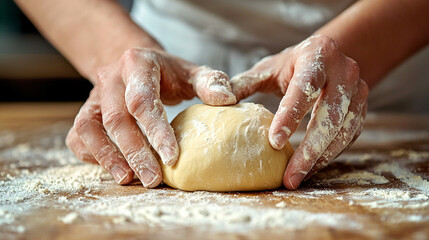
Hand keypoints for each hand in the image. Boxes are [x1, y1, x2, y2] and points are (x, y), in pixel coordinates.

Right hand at [66, 48, 236, 186]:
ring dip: (109, 157)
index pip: (142, 100)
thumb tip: (228, 99)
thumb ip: (210, 82)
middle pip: (116, 118)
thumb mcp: (191, 71)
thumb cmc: (168, 74)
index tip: (172, 157)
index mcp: (136, 62)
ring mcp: (93, 96)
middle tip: (153, 179)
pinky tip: (114, 169)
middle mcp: (110, 78)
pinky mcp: (85, 111)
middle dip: (135, 152)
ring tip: (130, 180)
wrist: (135, 65)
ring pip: (90, 128)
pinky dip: (92, 154)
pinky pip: (79, 135)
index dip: (155, 130)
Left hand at [231, 35, 367, 189]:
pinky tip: (311, 167)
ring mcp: (359, 90)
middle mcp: (344, 71)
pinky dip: (330, 154)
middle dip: (309, 150)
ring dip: (320, 158)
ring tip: (297, 178)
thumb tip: (219, 101)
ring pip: (343, 130)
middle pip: (329, 115)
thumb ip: (244, 83)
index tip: (274, 143)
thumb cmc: (292, 65)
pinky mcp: (362, 108)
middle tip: (289, 177)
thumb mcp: (268, 68)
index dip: (290, 116)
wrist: (328, 57)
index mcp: (318, 55)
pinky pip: (349, 137)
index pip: (304, 88)